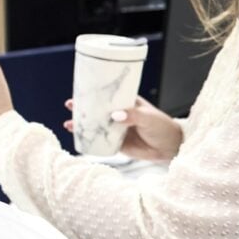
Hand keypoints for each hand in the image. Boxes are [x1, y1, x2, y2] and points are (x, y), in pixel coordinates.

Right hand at [63, 96, 183, 160]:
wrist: (169, 148)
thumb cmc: (162, 127)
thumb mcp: (148, 117)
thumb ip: (132, 115)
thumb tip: (115, 115)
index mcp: (126, 102)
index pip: (107, 95)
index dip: (93, 93)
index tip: (81, 90)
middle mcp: (118, 114)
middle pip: (96, 109)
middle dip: (82, 107)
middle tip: (70, 104)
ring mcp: (115, 128)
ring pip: (95, 125)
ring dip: (81, 124)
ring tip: (68, 124)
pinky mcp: (115, 142)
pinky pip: (99, 140)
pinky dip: (88, 139)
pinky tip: (78, 138)